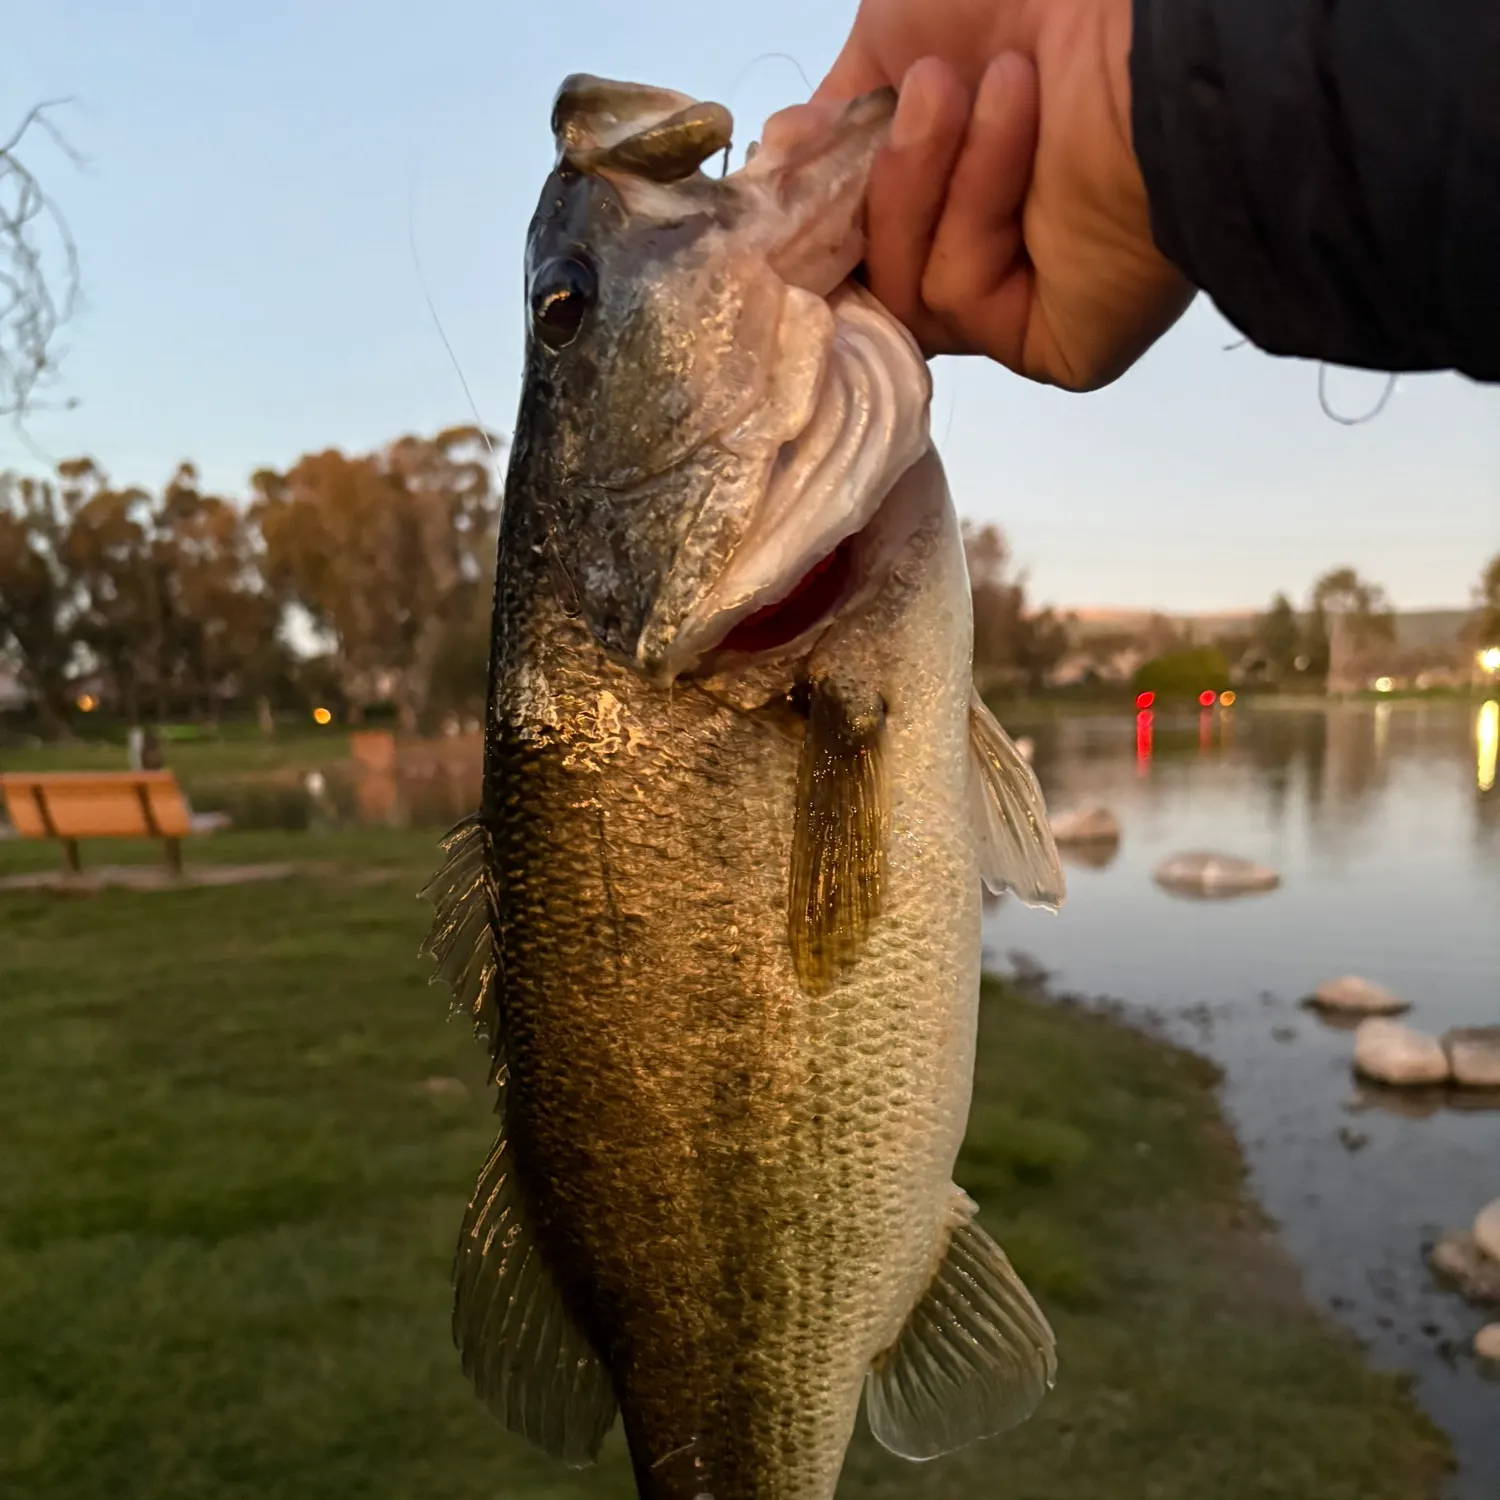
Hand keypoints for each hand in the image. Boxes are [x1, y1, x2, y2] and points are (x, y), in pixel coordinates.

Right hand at [764, 0, 1195, 389]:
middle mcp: (982, 260)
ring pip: (902, 295)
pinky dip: (974, 213)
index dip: (813, 220)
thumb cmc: (1030, 0)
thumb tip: (776, 161)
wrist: (1139, 18)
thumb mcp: (893, 37)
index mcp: (947, 197)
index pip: (852, 247)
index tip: (787, 181)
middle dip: (876, 187)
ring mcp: (1015, 311)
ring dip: (926, 181)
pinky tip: (1024, 124)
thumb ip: (832, 120)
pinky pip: (960, 306)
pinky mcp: (1054, 350)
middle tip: (919, 96)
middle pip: (865, 279)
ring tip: (986, 87)